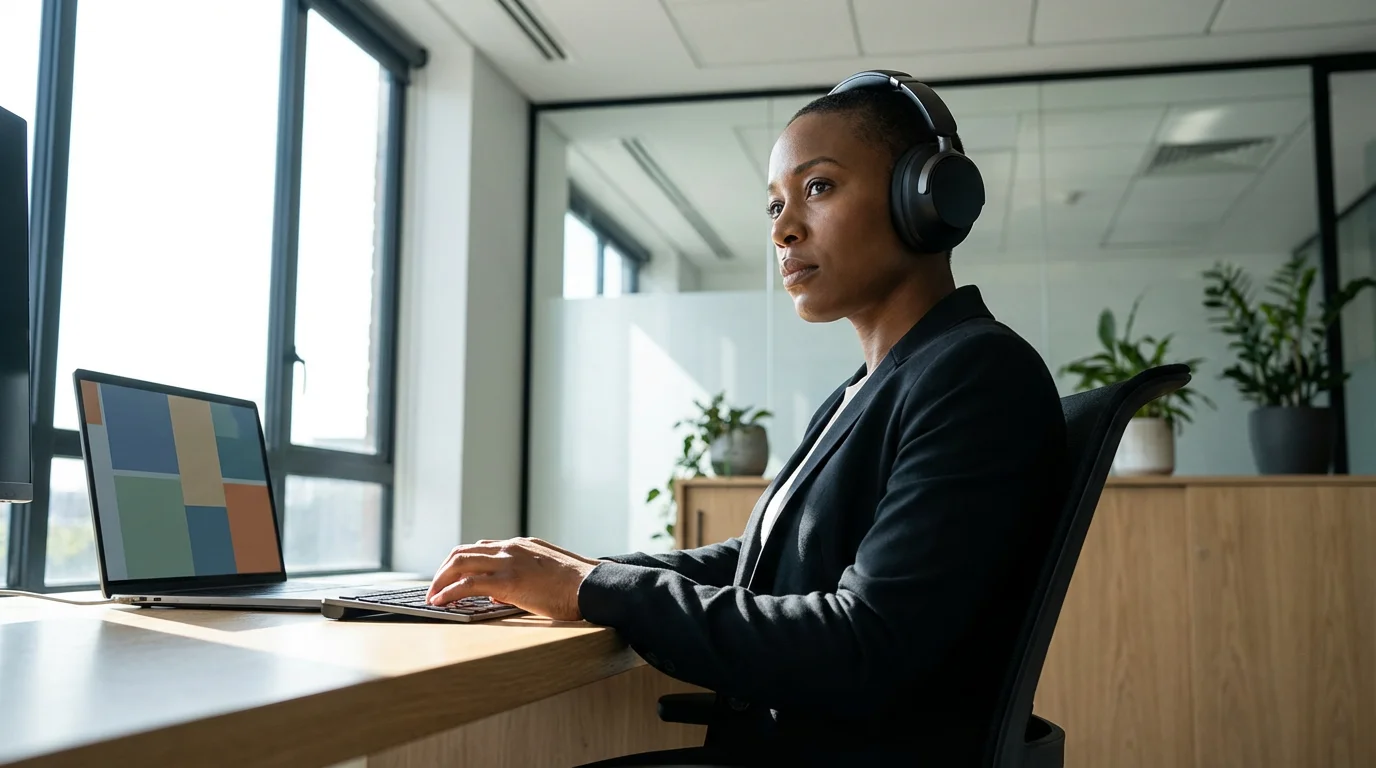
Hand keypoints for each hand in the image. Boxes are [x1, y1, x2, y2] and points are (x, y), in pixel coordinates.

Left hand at [426, 537, 598, 620]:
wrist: (594, 586)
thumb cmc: (578, 586)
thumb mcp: (548, 574)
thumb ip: (523, 578)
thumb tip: (498, 593)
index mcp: (522, 546)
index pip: (481, 548)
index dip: (462, 563)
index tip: (452, 578)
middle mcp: (511, 548)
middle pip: (464, 552)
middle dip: (444, 570)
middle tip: (435, 588)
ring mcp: (509, 562)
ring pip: (460, 563)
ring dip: (441, 580)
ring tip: (432, 597)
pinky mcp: (508, 581)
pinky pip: (468, 584)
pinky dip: (449, 592)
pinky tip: (440, 602)